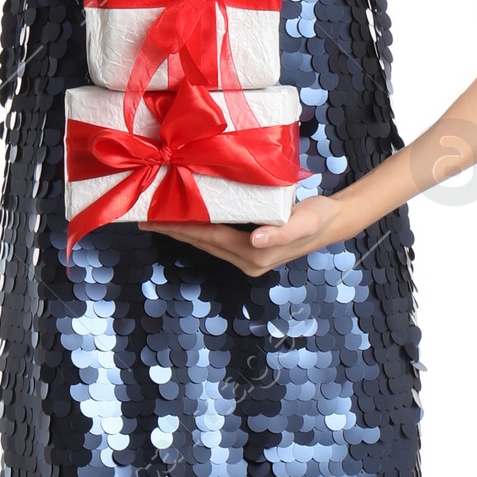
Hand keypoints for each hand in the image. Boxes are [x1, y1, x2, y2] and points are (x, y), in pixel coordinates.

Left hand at [147, 193, 344, 278]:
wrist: (332, 222)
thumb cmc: (317, 217)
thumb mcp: (302, 221)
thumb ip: (280, 231)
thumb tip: (256, 240)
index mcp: (255, 254)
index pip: (210, 238)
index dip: (182, 228)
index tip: (155, 219)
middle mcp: (247, 260)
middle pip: (203, 243)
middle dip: (174, 231)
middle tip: (144, 216)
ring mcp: (248, 258)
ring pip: (207, 243)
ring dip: (183, 231)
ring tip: (158, 218)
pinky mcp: (250, 250)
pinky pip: (217, 240)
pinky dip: (198, 229)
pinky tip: (186, 219)